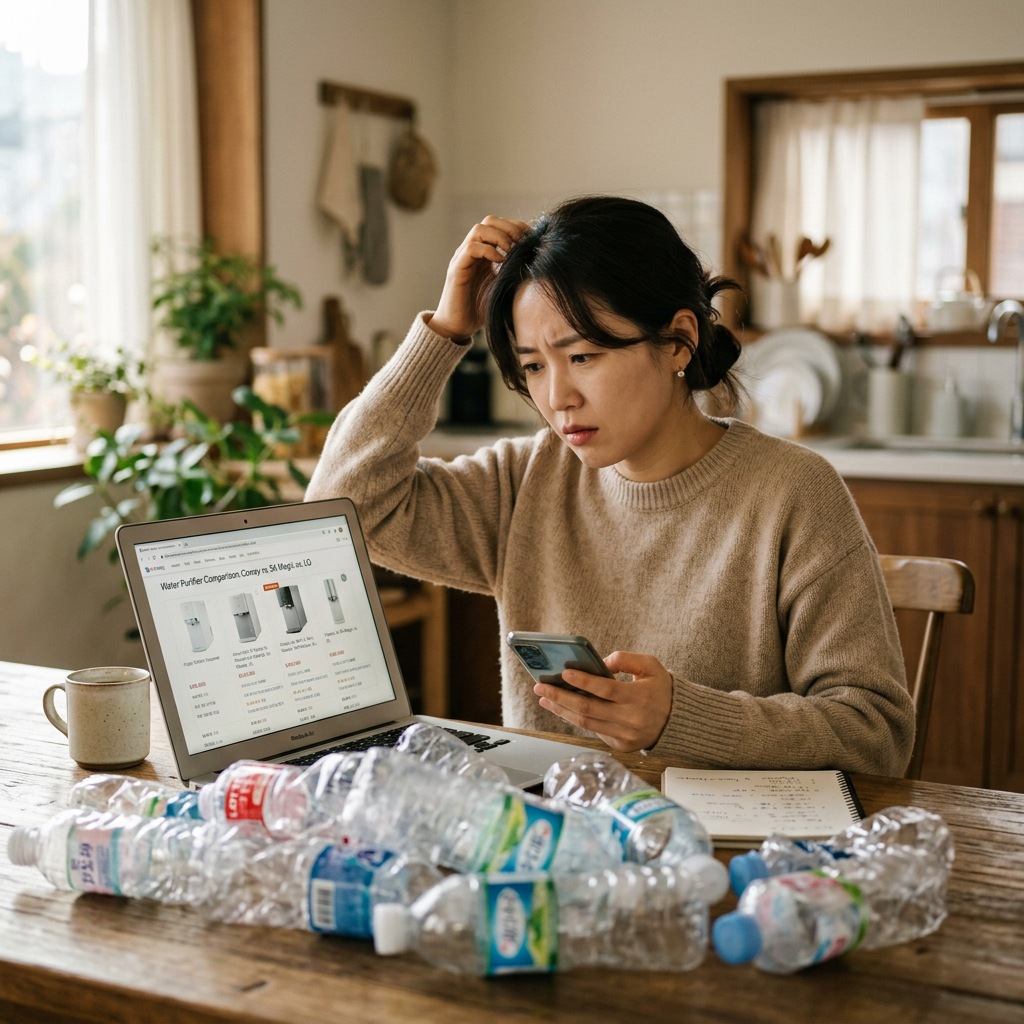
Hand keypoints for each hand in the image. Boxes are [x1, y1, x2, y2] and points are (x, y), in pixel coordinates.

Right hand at [427, 216, 529, 340]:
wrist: (458, 328)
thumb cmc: (481, 310)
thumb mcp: (505, 288)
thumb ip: (516, 273)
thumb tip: (540, 263)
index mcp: (485, 253)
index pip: (501, 226)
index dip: (518, 227)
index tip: (533, 239)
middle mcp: (473, 251)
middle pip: (489, 221)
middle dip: (510, 227)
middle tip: (523, 243)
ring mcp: (463, 258)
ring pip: (479, 229)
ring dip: (499, 237)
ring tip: (511, 251)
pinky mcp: (457, 269)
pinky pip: (471, 248)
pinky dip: (488, 250)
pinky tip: (499, 262)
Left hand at [533, 650, 673, 751]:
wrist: (677, 720)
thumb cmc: (661, 688)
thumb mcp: (650, 665)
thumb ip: (625, 659)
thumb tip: (598, 662)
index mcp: (640, 698)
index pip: (606, 690)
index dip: (584, 682)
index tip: (564, 673)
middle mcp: (631, 720)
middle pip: (588, 709)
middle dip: (560, 696)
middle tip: (541, 686)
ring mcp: (625, 736)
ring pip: (586, 723)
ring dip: (561, 710)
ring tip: (545, 697)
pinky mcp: (620, 746)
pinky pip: (593, 731)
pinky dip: (575, 719)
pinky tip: (562, 707)